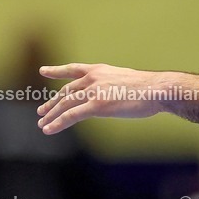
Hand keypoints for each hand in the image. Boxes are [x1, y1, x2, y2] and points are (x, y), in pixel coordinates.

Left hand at [36, 63, 166, 133]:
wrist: (156, 89)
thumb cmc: (148, 88)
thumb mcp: (125, 80)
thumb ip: (112, 86)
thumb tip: (109, 95)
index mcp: (99, 70)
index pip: (73, 70)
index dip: (56, 71)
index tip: (43, 71)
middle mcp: (93, 78)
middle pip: (66, 92)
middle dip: (52, 103)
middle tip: (41, 111)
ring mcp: (94, 92)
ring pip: (65, 104)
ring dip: (51, 115)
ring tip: (42, 124)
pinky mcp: (97, 106)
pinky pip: (71, 116)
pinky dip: (57, 123)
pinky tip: (48, 129)